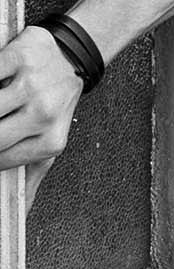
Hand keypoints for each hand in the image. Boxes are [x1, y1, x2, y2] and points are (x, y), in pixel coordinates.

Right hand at [0, 26, 83, 210]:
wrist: (72, 56)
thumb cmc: (54, 101)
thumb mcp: (50, 141)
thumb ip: (31, 176)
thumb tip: (22, 212)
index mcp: (50, 142)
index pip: (0, 160)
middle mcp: (44, 113)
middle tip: (1, 124)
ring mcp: (31, 84)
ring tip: (1, 105)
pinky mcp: (19, 57)